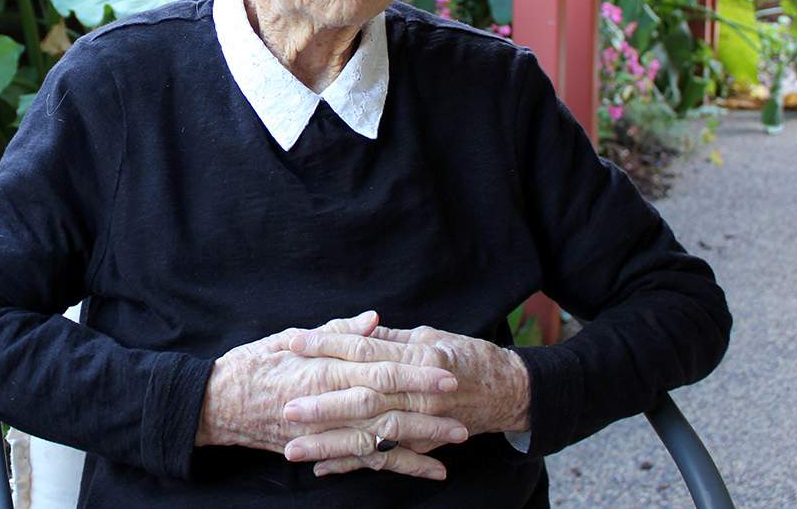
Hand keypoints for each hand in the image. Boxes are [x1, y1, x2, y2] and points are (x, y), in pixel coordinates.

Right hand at [195, 311, 459, 471]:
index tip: (443, 368)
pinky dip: (398, 465)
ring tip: (457, 435)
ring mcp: (325, 430)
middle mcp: (326, 402)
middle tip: (461, 399)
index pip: (376, 368)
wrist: (215, 405)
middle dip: (425, 402)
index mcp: (321, 369)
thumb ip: (334, 332)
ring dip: (422, 437)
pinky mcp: (322, 450)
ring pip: (382, 436)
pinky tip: (429, 468)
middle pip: (385, 403)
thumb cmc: (250, 366)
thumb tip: (373, 321)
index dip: (412, 371)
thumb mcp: (288, 339)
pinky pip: (366, 461)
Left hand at [282, 323, 530, 477]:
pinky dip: (354, 465)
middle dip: (322, 405)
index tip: (292, 343)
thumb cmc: (467, 356)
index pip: (363, 348)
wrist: (510, 391)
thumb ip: (389, 337)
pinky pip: (385, 458)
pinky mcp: (423, 444)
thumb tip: (354, 328)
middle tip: (286, 409)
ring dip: (330, 444)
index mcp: (416, 357)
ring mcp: (422, 422)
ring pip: (370, 435)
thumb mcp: (429, 336)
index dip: (327, 344)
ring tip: (293, 450)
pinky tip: (323, 469)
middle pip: (363, 397)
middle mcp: (418, 392)